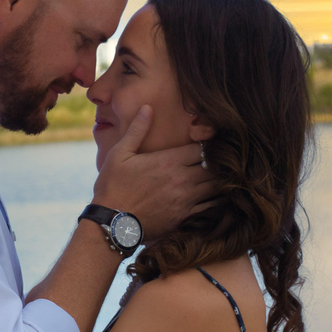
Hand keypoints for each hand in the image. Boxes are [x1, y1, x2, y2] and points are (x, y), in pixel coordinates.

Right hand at [92, 105, 216, 241]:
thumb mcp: (120, 154)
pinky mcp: (185, 217)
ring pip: (217, 187)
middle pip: (215, 167)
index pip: (203, 147)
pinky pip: (211, 207)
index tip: (205, 143)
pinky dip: (216, 200)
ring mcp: (186, 200)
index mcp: (168, 161)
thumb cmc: (113, 186)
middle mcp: (182, 180)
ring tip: (216, 176)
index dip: (207, 144)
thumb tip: (147, 107)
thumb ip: (137, 130)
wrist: (112, 224)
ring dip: (219, 180)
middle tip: (216, 159)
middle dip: (217, 162)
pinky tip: (212, 196)